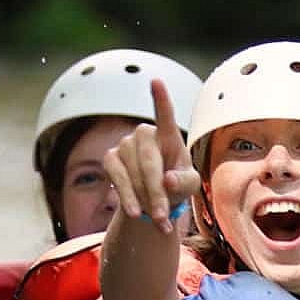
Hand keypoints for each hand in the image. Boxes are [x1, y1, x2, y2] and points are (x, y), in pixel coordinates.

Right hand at [103, 80, 201, 234]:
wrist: (155, 197)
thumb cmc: (177, 184)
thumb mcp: (189, 185)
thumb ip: (185, 182)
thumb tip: (167, 179)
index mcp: (169, 136)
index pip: (165, 116)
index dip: (161, 99)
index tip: (156, 81)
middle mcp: (145, 134)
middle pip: (149, 162)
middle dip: (157, 192)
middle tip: (163, 216)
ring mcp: (125, 144)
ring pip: (133, 174)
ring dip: (145, 199)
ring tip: (157, 219)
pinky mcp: (110, 158)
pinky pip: (117, 178)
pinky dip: (128, 198)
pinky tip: (135, 212)